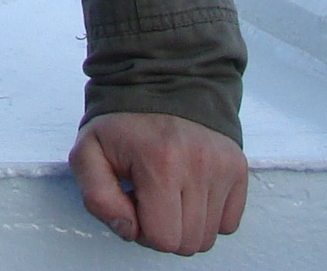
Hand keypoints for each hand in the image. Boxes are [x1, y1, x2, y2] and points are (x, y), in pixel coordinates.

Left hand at [69, 111, 247, 254]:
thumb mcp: (89, 152)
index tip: (133, 199)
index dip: (141, 228)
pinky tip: (189, 191)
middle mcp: (199, 165)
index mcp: (160, 162)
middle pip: (188, 243)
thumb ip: (97, 197)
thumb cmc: (122, 122)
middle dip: (164, 229)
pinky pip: (229, 222)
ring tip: (169, 191)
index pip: (162, 239)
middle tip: (150, 196)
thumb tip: (128, 228)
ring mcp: (223, 166)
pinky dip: (208, 216)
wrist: (159, 83)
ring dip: (186, 223)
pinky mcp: (238, 167)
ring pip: (209, 236)